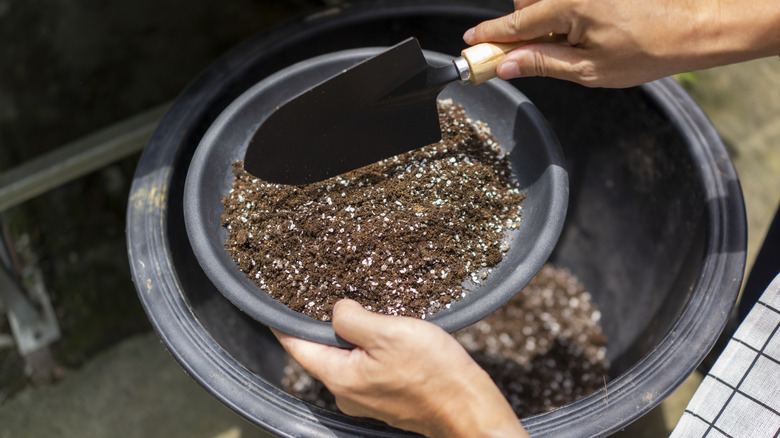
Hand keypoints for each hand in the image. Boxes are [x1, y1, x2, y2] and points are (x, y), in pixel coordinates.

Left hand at [273, 299, 528, 437]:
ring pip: (348, 358)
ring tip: (373, 314)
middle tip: (337, 296)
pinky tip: (391, 336)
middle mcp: (346, 392)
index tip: (274, 302)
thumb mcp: (388, 332)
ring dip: (356, 336)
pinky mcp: (385, 398)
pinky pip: (367, 367)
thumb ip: (352, 318)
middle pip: (322, 351)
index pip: (296, 346)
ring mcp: (365, 399)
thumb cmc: (433, 372)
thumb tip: (336, 310)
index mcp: (339, 377)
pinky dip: (373, 350)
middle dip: (327, 324)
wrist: (467, 407)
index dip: (283, 321)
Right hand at [463, 0, 779, 87]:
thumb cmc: (650, 49)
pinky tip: (585, 30)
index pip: (515, 23)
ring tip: (573, 43)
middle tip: (536, 55)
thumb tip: (506, 65)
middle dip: (522, 29)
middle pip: (526, 5)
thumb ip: (541, 63)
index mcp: (569, 5)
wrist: (695, 27)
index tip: (469, 43)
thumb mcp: (589, 70)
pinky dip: (563, 13)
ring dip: (545, 20)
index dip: (489, 35)